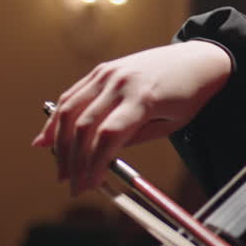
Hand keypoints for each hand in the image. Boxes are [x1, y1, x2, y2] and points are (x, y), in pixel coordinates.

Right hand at [31, 40, 231, 194]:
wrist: (197, 59)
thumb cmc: (189, 95)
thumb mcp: (171, 123)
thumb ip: (135, 138)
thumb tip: (103, 156)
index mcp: (143, 98)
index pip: (108, 136)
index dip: (94, 164)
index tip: (89, 185)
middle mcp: (121, 83)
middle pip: (84, 126)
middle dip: (74, 161)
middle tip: (72, 184)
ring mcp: (109, 74)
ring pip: (70, 110)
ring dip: (58, 143)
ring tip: (60, 169)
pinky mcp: (102, 69)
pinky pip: (73, 95)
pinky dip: (56, 117)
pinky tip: (47, 138)